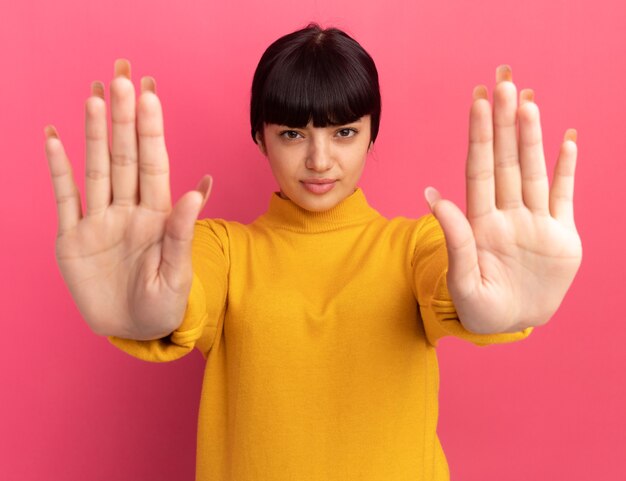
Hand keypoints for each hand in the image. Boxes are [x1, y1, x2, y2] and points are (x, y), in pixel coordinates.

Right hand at [45, 59, 211, 339]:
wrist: (135, 330)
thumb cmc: (164, 304)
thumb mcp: (178, 273)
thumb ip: (183, 232)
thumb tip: (200, 189)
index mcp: (158, 216)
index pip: (154, 164)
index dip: (151, 131)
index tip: (151, 96)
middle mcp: (128, 210)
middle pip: (124, 157)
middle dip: (123, 120)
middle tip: (122, 79)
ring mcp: (99, 221)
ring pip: (96, 169)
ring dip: (94, 135)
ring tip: (95, 98)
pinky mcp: (73, 239)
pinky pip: (65, 198)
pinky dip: (59, 169)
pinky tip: (55, 138)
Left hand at [424, 65, 581, 333]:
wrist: (510, 326)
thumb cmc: (478, 308)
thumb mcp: (462, 279)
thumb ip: (455, 237)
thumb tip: (431, 195)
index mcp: (481, 223)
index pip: (479, 170)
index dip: (479, 136)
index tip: (476, 103)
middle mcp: (508, 215)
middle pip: (506, 161)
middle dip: (504, 124)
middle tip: (503, 83)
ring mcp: (535, 222)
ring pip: (534, 171)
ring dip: (532, 138)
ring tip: (528, 102)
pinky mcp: (561, 235)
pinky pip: (564, 195)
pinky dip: (566, 168)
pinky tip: (567, 139)